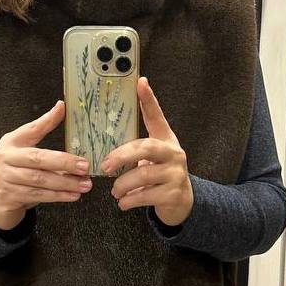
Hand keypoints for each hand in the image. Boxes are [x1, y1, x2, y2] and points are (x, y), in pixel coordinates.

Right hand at [0, 99, 91, 229]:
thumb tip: (61, 107)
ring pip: (40, 180)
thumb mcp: (25, 152)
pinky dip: (57, 196)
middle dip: (64, 162)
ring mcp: (3, 178)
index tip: (61, 109)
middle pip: (37, 158)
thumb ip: (42, 133)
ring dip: (65, 183)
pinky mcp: (7, 196)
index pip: (30, 129)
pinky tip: (72, 195)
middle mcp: (4, 158)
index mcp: (10, 142)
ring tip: (84, 184)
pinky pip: (38, 195)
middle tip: (84, 166)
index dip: (46, 120)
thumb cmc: (16, 173)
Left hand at [101, 76, 193, 225]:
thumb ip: (136, 149)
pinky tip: (123, 202)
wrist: (182, 203)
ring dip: (123, 184)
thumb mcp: (152, 158)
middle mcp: (174, 153)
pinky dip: (130, 200)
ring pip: (144, 174)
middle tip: (105, 165)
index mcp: (165, 140)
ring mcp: (176, 174)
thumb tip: (104, 144)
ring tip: (115, 191)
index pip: (156, 116)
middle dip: (122, 156)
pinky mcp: (174, 194)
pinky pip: (146, 195)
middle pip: (146, 148)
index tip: (140, 82)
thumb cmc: (160, 176)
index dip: (148, 99)